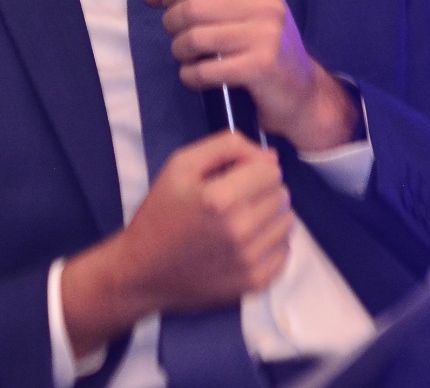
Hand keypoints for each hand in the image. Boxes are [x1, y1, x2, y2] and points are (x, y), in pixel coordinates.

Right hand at [122, 131, 292, 309]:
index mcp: (220, 198)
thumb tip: (270, 157)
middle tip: (235, 200)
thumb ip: (228, 146)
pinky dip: (270, 243)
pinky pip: (285, 251)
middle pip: (281, 195)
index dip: (253, 169)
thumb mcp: (181, 165)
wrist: (143, 270)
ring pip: (287, 222)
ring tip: (241, 220)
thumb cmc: (161, 213)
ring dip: (269, 217)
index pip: (270, 171)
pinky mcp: (255, 283)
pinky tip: (247, 242)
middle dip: (262, 191)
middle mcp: (239, 230)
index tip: (235, 178)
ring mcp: (249, 260)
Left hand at [145, 0, 358, 152]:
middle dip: (172, 23)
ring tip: (186, 55)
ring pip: (194, 38)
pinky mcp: (260, 67)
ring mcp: (266, 35)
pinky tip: (195, 76)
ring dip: (179, 50)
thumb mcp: (238, 8)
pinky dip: (190, 76)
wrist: (301, 90)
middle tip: (177, 35)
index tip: (167, 2)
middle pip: (193, 6)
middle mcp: (266, 3)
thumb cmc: (261, 44)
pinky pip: (204, 70)